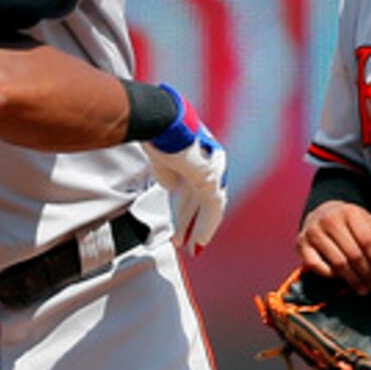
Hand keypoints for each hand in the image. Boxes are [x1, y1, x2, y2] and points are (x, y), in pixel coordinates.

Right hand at [144, 92, 228, 250]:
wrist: (158, 121)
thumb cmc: (156, 133)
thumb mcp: (161, 161)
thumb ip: (168, 175)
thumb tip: (172, 187)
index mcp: (197, 158)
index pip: (194, 191)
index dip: (186, 212)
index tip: (180, 229)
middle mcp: (209, 164)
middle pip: (202, 201)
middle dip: (193, 224)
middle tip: (188, 244)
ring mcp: (213, 170)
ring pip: (210, 208)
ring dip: (200, 229)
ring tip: (193, 249)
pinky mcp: (212, 177)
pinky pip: (213, 208)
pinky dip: (206, 226)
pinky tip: (199, 241)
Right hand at [297, 202, 370, 291]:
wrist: (322, 213)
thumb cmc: (351, 222)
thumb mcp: (368, 220)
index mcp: (350, 212)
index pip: (367, 240)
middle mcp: (329, 220)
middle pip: (353, 254)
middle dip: (368, 274)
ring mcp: (313, 232)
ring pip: (337, 263)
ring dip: (353, 280)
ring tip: (364, 289)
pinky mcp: (301, 244)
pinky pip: (316, 266)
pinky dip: (330, 276)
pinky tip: (342, 281)